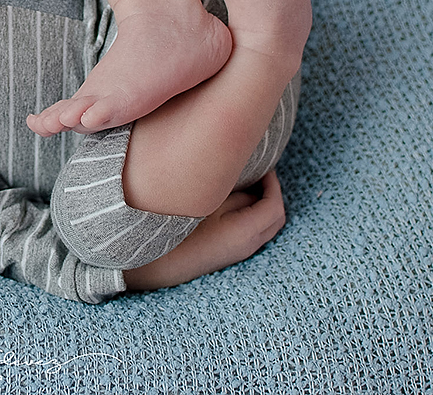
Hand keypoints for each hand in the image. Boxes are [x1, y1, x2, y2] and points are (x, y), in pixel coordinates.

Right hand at [121, 170, 285, 289]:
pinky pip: (255, 231)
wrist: (155, 265)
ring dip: (263, 204)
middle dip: (273, 193)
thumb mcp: (206, 203)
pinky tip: (235, 201)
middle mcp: (248, 246)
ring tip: (249, 184)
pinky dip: (254, 214)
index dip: (273, 183)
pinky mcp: (229, 253)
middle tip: (261, 173)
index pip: (274, 205)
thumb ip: (233, 192)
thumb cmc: (177, 229)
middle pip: (277, 218)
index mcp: (244, 232)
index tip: (265, 166)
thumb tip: (252, 182)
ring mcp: (240, 252)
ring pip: (267, 226)